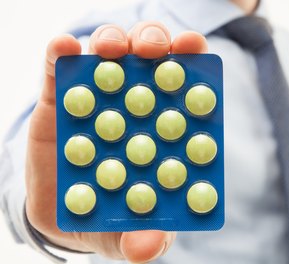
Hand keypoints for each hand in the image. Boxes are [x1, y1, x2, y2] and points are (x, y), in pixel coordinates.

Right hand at [25, 22, 207, 262]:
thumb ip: (139, 239)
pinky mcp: (59, 98)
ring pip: (110, 54)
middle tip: (153, 49)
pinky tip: (63, 47)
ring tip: (111, 48)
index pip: (183, 89)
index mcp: (161, 130)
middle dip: (154, 43)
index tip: (196, 50)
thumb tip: (147, 247)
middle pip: (150, 60)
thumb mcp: (124, 234)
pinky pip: (59, 69)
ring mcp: (97, 98)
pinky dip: (61, 54)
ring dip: (113, 41)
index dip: (192, 66)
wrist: (63, 215)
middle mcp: (134, 105)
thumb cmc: (108, 217)